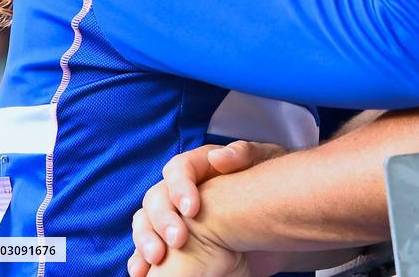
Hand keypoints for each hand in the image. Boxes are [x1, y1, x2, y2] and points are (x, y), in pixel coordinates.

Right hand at [128, 141, 284, 276]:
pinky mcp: (173, 244)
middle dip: (163, 219)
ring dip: (146, 238)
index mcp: (199, 166)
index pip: (178, 170)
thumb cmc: (269, 182)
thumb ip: (242, 154)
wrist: (277, 216)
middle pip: (157, 197)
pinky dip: (140, 259)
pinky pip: (148, 247)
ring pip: (146, 222)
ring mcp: (174, 216)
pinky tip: (141, 271)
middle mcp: (180, 190)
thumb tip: (218, 157)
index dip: (180, 187)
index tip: (192, 209)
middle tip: (178, 240)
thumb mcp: (263, 160)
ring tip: (156, 257)